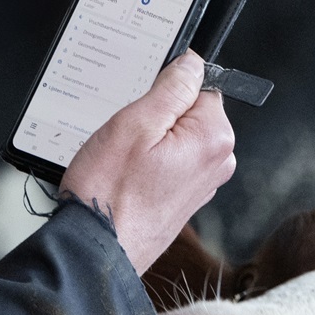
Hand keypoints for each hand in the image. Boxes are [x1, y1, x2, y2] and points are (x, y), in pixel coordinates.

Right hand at [62, 52, 237, 274]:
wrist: (97, 250)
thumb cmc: (110, 193)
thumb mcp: (134, 124)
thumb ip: (171, 88)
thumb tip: (193, 64)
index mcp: (214, 138)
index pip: (201, 86)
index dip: (166, 91)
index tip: (143, 109)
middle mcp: (218, 162)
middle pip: (190, 112)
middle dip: (158, 117)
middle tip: (129, 139)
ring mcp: (203, 183)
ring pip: (177, 137)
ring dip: (151, 141)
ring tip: (126, 162)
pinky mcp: (186, 198)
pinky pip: (171, 161)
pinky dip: (150, 163)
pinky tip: (129, 176)